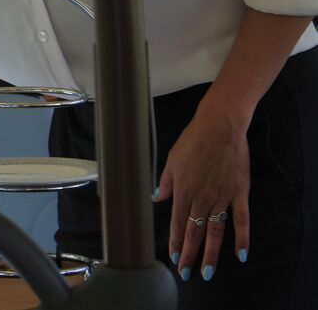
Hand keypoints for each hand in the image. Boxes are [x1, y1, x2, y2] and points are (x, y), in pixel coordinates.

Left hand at [154, 109, 249, 281]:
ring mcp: (222, 197)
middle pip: (195, 233)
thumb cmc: (193, 141)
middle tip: (186, 273)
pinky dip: (242, 238)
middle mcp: (202, 198)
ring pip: (215, 232)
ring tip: (207, 272)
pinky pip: (242, 220)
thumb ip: (165, 183)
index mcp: (183, 191)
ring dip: (210, 254)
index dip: (176, 243)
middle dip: (189, 255)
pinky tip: (240, 254)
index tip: (174, 259)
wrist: (220, 127)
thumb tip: (157, 198)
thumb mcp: (171, 161)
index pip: (178, 224)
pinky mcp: (239, 192)